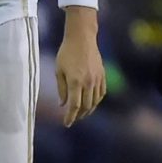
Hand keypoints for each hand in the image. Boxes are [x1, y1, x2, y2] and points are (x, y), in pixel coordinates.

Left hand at [55, 7, 106, 127]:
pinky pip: (102, 93)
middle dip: (79, 115)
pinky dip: (96, 100)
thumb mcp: (58, 70)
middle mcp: (88, 83)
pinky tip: (92, 102)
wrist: (82, 38)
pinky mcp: (103, 75)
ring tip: (82, 113)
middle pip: (86, 106)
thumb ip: (61, 89)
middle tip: (73, 118)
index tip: (66, 124)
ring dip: (89, 110)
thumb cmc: (66, 53)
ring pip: (95, 101)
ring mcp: (97, 79)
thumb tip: (62, 104)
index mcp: (75, 82)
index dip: (70, 117)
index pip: (74, 106)